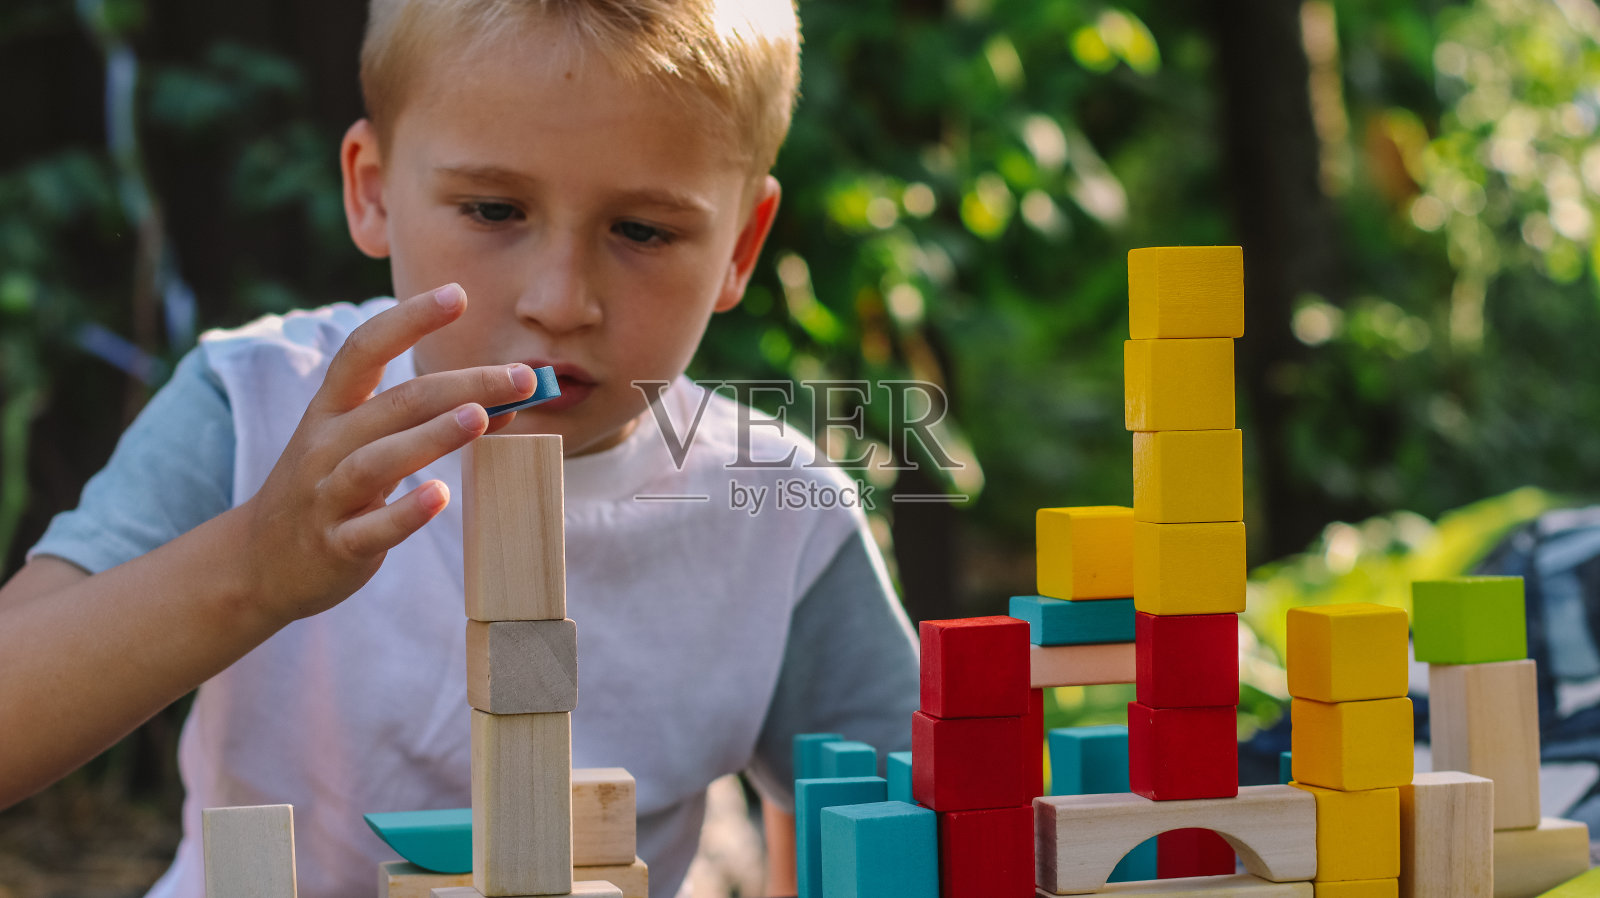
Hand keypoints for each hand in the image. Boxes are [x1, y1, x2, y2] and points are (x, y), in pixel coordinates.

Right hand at [237, 284, 534, 626]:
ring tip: (481, 418)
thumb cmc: (327, 489)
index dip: (409, 320)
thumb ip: (423, 421)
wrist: (259, 563)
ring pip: (377, 460)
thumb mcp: (364, 445)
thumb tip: (504, 405)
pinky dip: (405, 513)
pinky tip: (440, 497)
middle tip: (521, 377)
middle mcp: (324, 445)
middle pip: (395, 404)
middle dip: (461, 386)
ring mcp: (326, 496)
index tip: (457, 294)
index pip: (365, 350)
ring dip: (432, 437)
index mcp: (331, 410)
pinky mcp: (335, 545)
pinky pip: (371, 529)